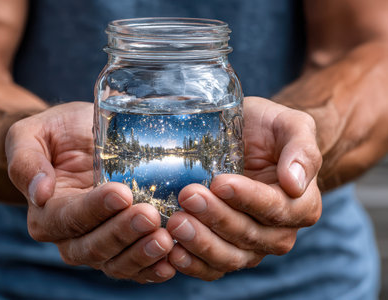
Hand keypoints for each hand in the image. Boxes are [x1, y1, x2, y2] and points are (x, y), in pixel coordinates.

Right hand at [6, 102, 175, 282]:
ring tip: (165, 240)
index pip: (68, 218)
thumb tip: (39, 192)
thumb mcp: (30, 135)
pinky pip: (135, 266)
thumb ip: (26, 162)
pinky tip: (172, 260)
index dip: (94, 209)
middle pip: (92, 247)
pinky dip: (152, 267)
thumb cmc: (56, 135)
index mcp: (46, 212)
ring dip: (141, 255)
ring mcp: (98, 244)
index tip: (121, 193)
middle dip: (122, 233)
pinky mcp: (123, 245)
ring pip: (115, 262)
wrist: (77, 142)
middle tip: (149, 215)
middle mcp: (69, 236)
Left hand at [166, 97, 321, 280]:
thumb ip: (302, 150)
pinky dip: (193, 264)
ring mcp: (252, 246)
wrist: (249, 139)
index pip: (276, 208)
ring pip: (230, 256)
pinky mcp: (227, 251)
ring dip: (201, 243)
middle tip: (188, 196)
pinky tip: (174, 251)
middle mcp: (279, 232)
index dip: (247, 198)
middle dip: (217, 217)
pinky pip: (213, 268)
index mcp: (301, 205)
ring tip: (176, 223)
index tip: (220, 183)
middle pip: (249, 235)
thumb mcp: (291, 126)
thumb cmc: (269, 130)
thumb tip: (295, 183)